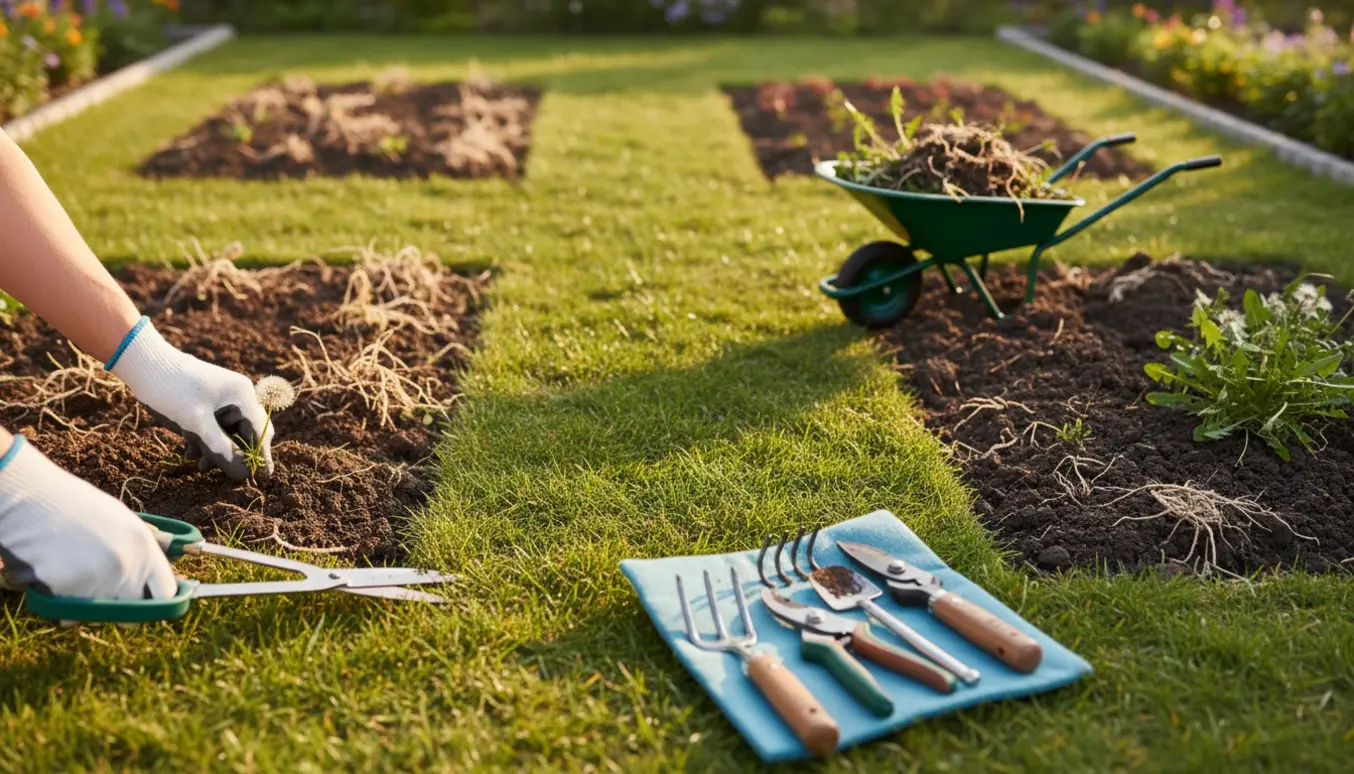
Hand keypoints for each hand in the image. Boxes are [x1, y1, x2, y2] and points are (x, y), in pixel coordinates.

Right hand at [0, 435, 176, 600]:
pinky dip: (63, 602)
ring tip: (75, 573)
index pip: (166, 593)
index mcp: (145, 549)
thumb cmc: (78, 509)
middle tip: (105, 595)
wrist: (35, 502)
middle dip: (121, 610)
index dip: (159, 603)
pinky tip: (56, 575)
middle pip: (133, 613)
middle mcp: (128, 569)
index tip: (150, 605)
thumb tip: (151, 580)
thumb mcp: (123, 523)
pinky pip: (69, 613)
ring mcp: (100, 583)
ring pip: (98, 614)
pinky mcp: (70, 593)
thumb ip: (140, 553)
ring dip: (88, 605)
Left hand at [108, 319, 272, 480]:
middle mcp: (239, 395)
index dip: (260, 458)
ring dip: (218, 450)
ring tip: (198, 464)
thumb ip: (222, 451)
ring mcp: (224, 397)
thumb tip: (244, 475)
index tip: (260, 481)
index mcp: (242, 397)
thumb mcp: (196, 425)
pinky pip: (216, 426)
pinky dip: (207, 440)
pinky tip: (190, 451)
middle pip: (248, 433)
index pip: (260, 434)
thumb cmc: (170, 391)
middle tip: (226, 475)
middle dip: (237, 455)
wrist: (142, 363)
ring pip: (230, 432)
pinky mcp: (209, 400)